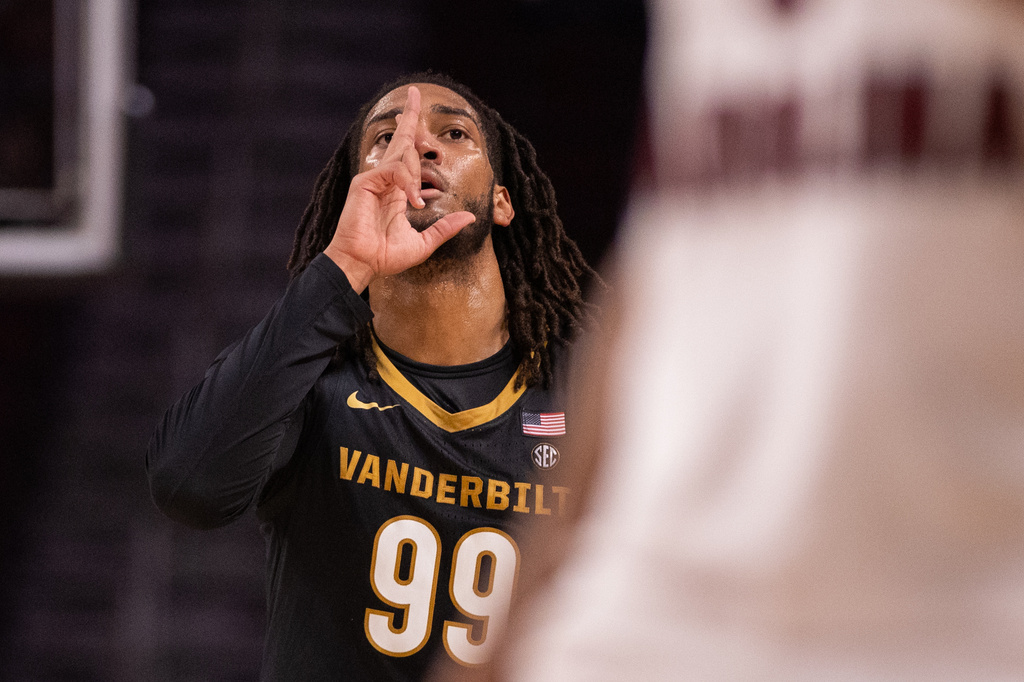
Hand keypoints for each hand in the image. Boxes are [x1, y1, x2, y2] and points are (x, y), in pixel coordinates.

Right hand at [323, 86, 475, 291]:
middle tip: (414, 92)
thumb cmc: (385, 256)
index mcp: (396, 190)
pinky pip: (393, 170)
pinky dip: (406, 182)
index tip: (419, 121)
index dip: (413, 137)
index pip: (407, 156)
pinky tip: (411, 201)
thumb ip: (445, 228)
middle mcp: (385, 180)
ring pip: (400, 155)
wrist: (362, 265)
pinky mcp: (364, 182)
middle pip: (399, 140)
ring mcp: (373, 179)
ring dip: (415, 172)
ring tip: (415, 202)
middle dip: (409, 116)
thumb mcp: (424, 243)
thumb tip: (471, 216)